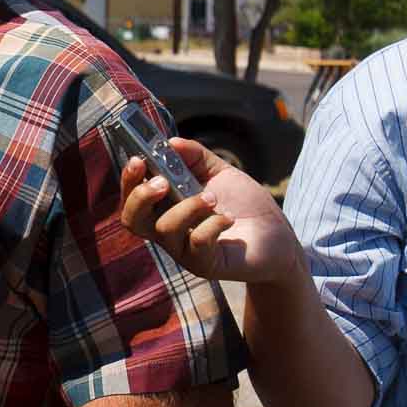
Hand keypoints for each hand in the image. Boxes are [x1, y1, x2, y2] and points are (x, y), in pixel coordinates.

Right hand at [119, 137, 304, 285]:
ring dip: (189, 206)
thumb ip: (195, 156)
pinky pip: (197, 244)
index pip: (132, 198)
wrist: (278, 235)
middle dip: (141, 197)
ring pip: (165, 229)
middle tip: (163, 182)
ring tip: (214, 198)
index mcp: (166, 208)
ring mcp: (185, 251)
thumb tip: (171, 141)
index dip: (129, 180)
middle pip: (132, 221)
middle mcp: (169, 232)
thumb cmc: (244, 204)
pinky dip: (213, 224)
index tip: (138, 160)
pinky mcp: (205, 265)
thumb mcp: (219, 172)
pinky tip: (229, 217)